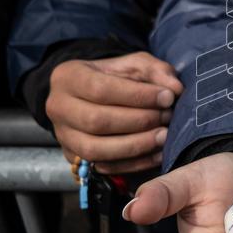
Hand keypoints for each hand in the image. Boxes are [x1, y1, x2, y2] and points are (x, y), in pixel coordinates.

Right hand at [47, 51, 182, 172]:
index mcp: (67, 77)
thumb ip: (156, 71)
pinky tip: (158, 154)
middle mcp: (58, 108)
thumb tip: (174, 89)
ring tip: (164, 136)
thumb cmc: (116, 77)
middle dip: (138, 121)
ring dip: (135, 145)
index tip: (167, 97)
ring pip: (96, 150)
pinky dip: (134, 164)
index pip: (100, 89)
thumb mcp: (135, 64)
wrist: (93, 95)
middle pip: (97, 121)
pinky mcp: (75, 158)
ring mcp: (63, 137)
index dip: (137, 96)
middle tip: (167, 117)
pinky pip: (103, 168)